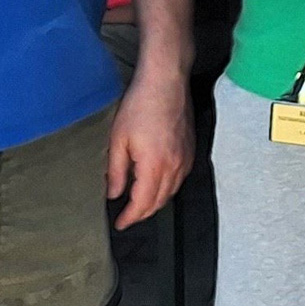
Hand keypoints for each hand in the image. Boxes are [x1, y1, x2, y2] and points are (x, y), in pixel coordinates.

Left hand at [107, 69, 191, 228]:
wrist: (166, 82)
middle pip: (159, 202)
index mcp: (154, 166)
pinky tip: (156, 183)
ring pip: (171, 192)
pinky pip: (179, 178)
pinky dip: (167, 187)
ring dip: (155, 201)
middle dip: (142, 213)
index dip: (130, 217)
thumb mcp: (118, 140)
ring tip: (139, 203)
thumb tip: (113, 193)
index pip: (142, 204)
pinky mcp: (191, 150)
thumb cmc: (141, 105)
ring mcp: (185, 158)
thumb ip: (116, 171)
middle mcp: (174, 167)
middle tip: (127, 217)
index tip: (120, 223)